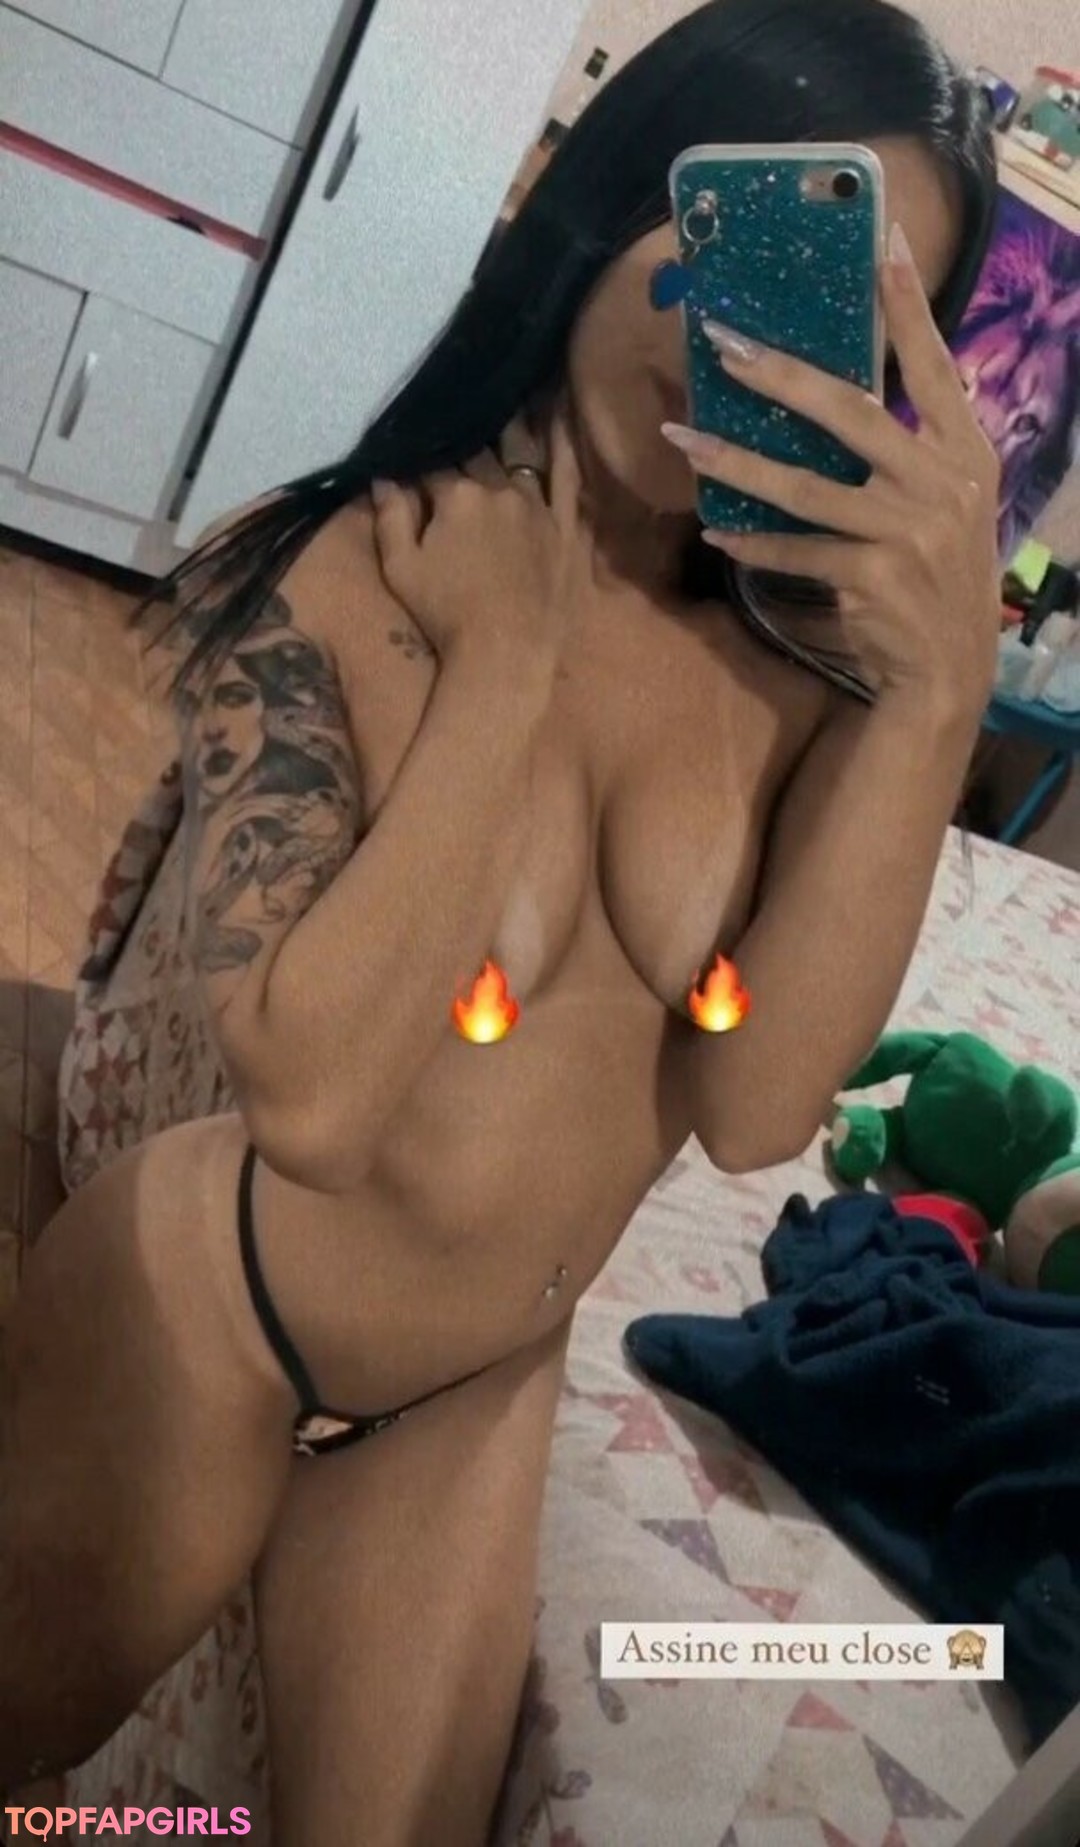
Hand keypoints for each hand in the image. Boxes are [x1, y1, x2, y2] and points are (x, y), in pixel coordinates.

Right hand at [369, 408, 584, 670]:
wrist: (505, 653)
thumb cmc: (446, 616)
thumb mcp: (401, 570)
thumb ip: (390, 518)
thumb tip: (381, 476)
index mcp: (455, 496)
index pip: (433, 463)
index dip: (420, 458)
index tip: (413, 454)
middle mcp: (498, 489)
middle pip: (478, 453)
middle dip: (464, 439)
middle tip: (459, 418)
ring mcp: (536, 505)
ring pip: (521, 454)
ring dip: (510, 427)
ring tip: (505, 399)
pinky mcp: (564, 526)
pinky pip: (568, 477)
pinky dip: (563, 446)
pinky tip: (560, 417)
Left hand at [663, 225, 1001, 705]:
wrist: (948, 671)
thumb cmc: (937, 579)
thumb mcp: (947, 505)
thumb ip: (915, 451)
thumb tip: (841, 395)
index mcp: (965, 455)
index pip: (933, 366)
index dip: (906, 306)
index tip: (881, 242)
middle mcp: (941, 485)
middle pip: (850, 412)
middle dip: (781, 375)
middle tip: (725, 345)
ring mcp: (907, 532)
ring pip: (804, 485)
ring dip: (736, 462)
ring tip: (681, 439)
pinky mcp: (871, 576)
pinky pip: (794, 548)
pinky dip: (753, 541)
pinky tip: (717, 527)